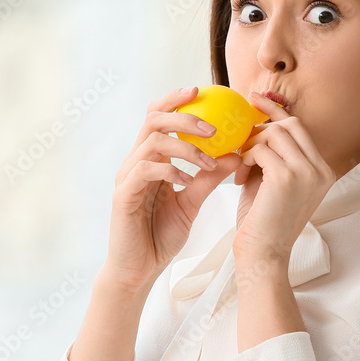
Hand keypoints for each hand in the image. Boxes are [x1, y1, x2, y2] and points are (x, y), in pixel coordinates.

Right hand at [103, 87, 242, 296]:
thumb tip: (236, 154)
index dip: (176, 99)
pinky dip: (171, 170)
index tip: (200, 90)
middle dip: (184, 115)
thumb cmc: (162, 235)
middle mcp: (135, 162)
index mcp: (149, 158)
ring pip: (152, 141)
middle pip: (153, 118)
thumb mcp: (192, 202)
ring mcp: (127, 177)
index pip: (158, 117)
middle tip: (213, 126)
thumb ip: (208, 177)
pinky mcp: (123, 195)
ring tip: (208, 161)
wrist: (140, 269)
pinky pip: (145, 170)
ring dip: (185, 147)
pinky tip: (188, 181)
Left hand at [232, 91, 335, 260]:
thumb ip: (271, 155)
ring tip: (240, 167)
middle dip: (261, 125)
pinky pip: (261, 150)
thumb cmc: (262, 222)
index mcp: (322, 171)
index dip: (277, 111)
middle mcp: (320, 170)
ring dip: (250, 146)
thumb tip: (255, 126)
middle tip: (240, 132)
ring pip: (274, 134)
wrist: (263, 255)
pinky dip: (245, 158)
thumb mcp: (272, 183)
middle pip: (290, 124)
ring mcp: (306, 172)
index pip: (301, 128)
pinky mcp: (287, 177)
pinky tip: (239, 177)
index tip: (255, 100)